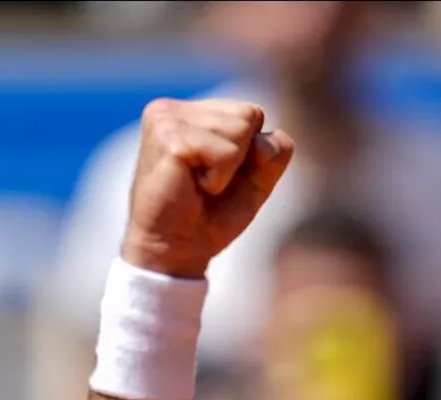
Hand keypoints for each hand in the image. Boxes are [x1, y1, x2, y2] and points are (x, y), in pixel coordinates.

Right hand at [121, 98, 294, 277]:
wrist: (177, 249)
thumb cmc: (212, 215)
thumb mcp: (255, 181)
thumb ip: (273, 154)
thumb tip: (274, 139)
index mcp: (191, 113)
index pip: (252, 113)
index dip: (251, 153)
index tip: (219, 175)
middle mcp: (173, 108)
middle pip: (248, 115)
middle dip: (241, 158)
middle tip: (208, 182)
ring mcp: (166, 118)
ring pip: (239, 131)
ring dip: (227, 170)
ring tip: (199, 184)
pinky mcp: (167, 137)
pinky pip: (225, 152)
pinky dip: (218, 179)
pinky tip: (192, 186)